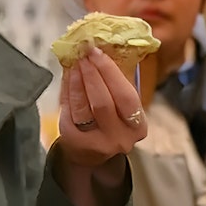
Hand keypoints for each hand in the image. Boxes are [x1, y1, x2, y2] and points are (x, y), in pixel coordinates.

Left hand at [57, 47, 147, 167]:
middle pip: (103, 102)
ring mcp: (97, 142)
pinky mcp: (76, 142)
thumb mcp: (121, 108)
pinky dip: (67, 93)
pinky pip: (70, 113)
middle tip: (83, 56)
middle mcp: (120, 137)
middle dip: (92, 75)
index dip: (110, 72)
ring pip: (84, 108)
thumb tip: (102, 51)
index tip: (97, 52)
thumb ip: (116, 85)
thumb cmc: (109, 122)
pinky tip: (67, 79)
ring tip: (74, 65)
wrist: (91, 153)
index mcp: (138, 125)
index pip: (126, 96)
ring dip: (77, 82)